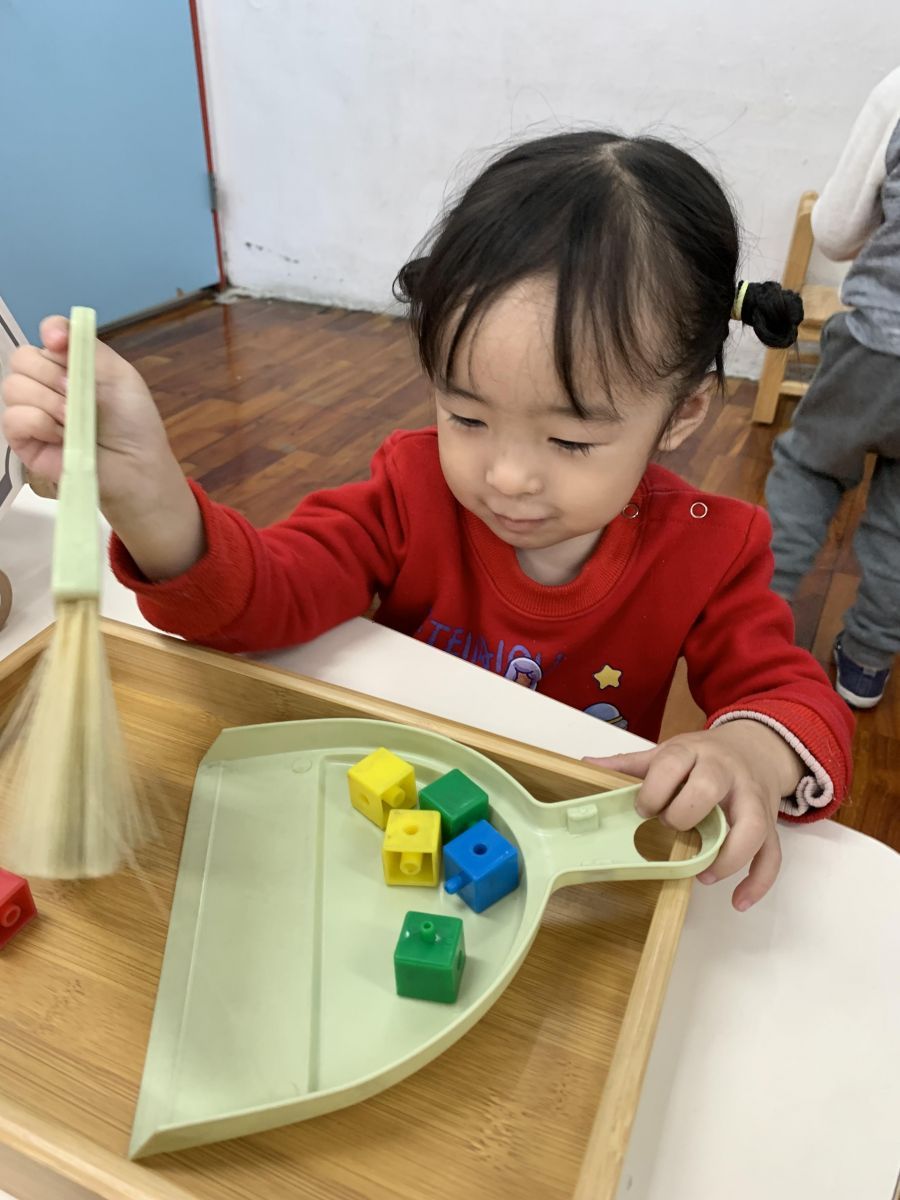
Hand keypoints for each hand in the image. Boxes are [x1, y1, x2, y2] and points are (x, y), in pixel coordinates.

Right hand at [2, 315, 203, 577]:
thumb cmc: (133, 423)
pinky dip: (39, 423)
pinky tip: (61, 436)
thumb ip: (88, 349)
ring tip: (74, 420)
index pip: (48, 333)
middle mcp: (46, 383)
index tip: (60, 343)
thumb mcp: (120, 376)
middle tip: (77, 395)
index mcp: (71, 363)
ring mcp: (32, 410)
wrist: (135, 467)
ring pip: (14, 386)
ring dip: (48, 401)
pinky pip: (13, 418)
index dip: (51, 332)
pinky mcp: (23, 440)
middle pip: (23, 358)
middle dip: (51, 374)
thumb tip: (53, 333)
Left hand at [587, 720, 803, 910]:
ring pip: (751, 826)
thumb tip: (587, 764)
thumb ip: (630, 763)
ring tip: (703, 874)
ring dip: (727, 855)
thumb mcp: (670, 751)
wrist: (757, 747)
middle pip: (709, 788)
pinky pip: (772, 854)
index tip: (643, 809)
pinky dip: (758, 881)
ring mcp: (752, 798)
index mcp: (695, 752)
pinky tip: (738, 900)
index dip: (654, 789)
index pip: (673, 763)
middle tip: (671, 829)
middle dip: (685, 814)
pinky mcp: (770, 823)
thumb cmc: (705, 755)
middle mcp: (726, 772)